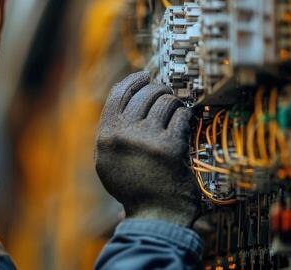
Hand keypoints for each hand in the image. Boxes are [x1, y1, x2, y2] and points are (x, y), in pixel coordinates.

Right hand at [94, 71, 199, 226]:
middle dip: (158, 89)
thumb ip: (111, 132)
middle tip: (165, 94)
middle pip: (143, 93)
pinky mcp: (170, 146)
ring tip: (176, 109)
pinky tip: (185, 120)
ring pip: (164, 101)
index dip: (133, 80)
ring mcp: (147, 140)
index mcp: (105, 137)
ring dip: (173, 102)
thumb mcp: (108, 161)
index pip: (117, 94)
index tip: (144, 76)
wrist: (155, 215)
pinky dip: (185, 115)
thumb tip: (123, 97)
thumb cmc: (134, 188)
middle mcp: (123, 135)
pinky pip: (180, 116)